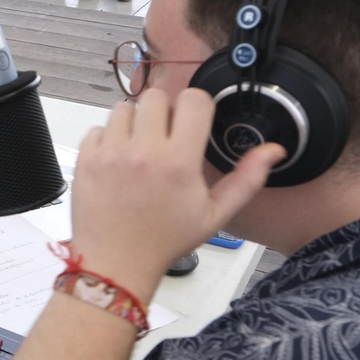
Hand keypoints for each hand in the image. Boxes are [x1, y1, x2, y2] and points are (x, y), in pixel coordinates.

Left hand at [70, 89, 283, 302]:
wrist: (116, 262)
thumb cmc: (165, 240)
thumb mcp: (216, 215)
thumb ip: (247, 179)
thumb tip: (273, 150)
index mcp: (179, 162)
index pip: (193, 100)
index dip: (198, 106)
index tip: (194, 121)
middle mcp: (143, 152)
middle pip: (156, 96)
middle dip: (165, 111)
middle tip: (166, 135)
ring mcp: (110, 154)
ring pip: (124, 107)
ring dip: (134, 121)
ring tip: (141, 147)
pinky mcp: (86, 159)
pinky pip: (98, 127)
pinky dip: (108, 137)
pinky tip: (118, 159)